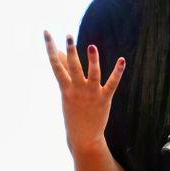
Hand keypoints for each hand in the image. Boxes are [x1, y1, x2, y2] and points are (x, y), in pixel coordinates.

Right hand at [45, 31, 124, 156]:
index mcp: (65, 88)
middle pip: (72, 67)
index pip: (55, 64)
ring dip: (92, 60)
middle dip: (71, 51)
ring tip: (91, 47)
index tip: (47, 33)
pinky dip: (117, 72)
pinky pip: (112, 84)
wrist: (83, 137)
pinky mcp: (104, 99)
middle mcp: (77, 90)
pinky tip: (122, 60)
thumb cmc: (73, 111)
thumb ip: (65, 72)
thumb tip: (58, 52)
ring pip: (92, 74)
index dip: (50, 47)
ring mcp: (91, 94)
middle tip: (69, 35)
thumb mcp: (66, 91)